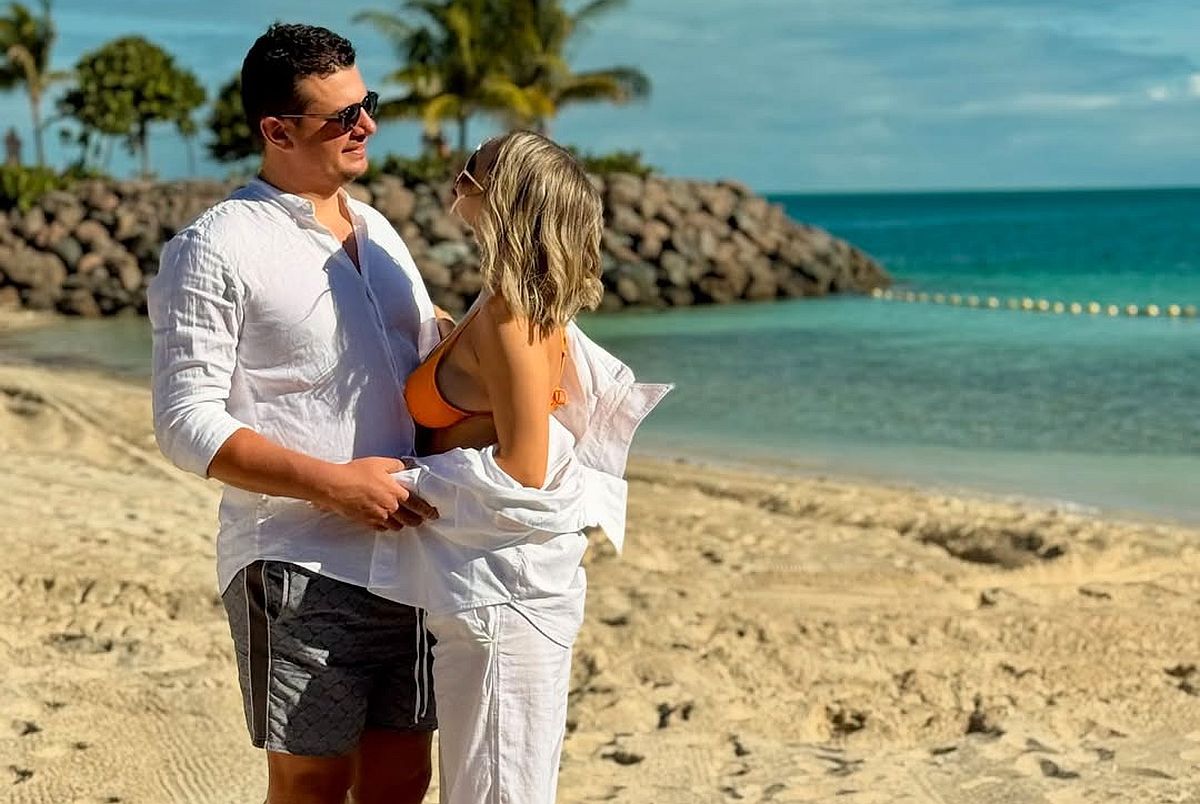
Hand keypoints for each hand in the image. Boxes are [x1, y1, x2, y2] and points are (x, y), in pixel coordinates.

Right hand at [315, 457, 438, 530]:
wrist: (336, 486)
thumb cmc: (357, 472)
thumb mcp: (380, 463)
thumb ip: (396, 465)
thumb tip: (406, 465)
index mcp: (396, 493)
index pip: (418, 505)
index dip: (427, 511)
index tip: (434, 515)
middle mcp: (390, 508)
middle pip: (409, 520)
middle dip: (416, 521)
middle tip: (420, 520)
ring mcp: (378, 517)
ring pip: (396, 527)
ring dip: (401, 524)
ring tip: (402, 522)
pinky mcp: (367, 522)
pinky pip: (381, 529)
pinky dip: (385, 527)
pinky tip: (385, 523)